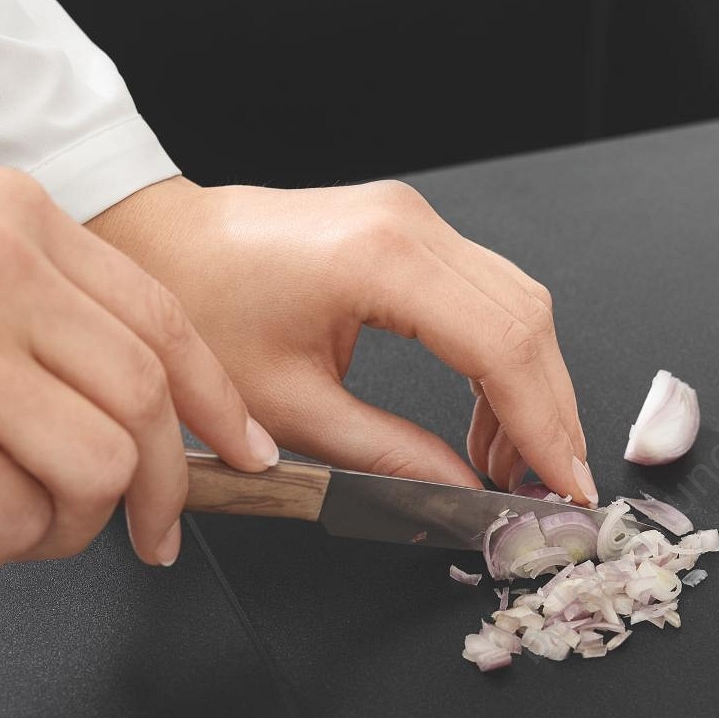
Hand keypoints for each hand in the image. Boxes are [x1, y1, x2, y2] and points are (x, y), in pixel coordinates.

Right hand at [0, 169, 277, 572]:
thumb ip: (40, 319)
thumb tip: (149, 423)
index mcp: (14, 221)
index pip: (161, 320)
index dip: (218, 399)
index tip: (247, 450)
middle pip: (148, 404)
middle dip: (161, 489)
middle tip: (146, 532)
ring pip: (101, 470)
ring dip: (64, 524)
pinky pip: (17, 524)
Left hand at [87, 177, 595, 503]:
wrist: (157, 242)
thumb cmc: (199, 309)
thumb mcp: (289, 408)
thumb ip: (386, 456)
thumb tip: (459, 495)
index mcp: (381, 261)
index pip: (502, 347)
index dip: (543, 424)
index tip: (561, 484)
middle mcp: (413, 227)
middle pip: (528, 321)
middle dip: (551, 412)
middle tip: (550, 486)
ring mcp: (418, 222)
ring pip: (520, 307)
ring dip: (530, 389)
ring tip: (511, 465)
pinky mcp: (414, 233)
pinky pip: (490, 298)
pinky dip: (503, 363)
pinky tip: (487, 420)